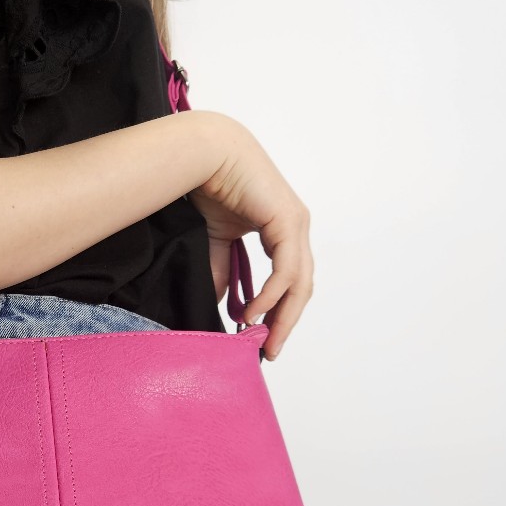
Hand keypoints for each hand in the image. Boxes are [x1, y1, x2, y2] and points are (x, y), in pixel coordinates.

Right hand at [188, 117, 313, 359]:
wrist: (205, 154)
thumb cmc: (211, 185)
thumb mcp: (217, 238)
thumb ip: (222, 269)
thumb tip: (223, 303)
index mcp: (283, 229)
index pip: (290, 280)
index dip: (278, 310)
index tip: (262, 337)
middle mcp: (295, 228)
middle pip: (300, 288)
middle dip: (284, 322)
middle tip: (269, 351)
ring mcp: (296, 224)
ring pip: (298, 283)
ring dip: (281, 315)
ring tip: (261, 338)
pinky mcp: (288, 222)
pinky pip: (285, 271)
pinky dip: (271, 295)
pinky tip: (253, 313)